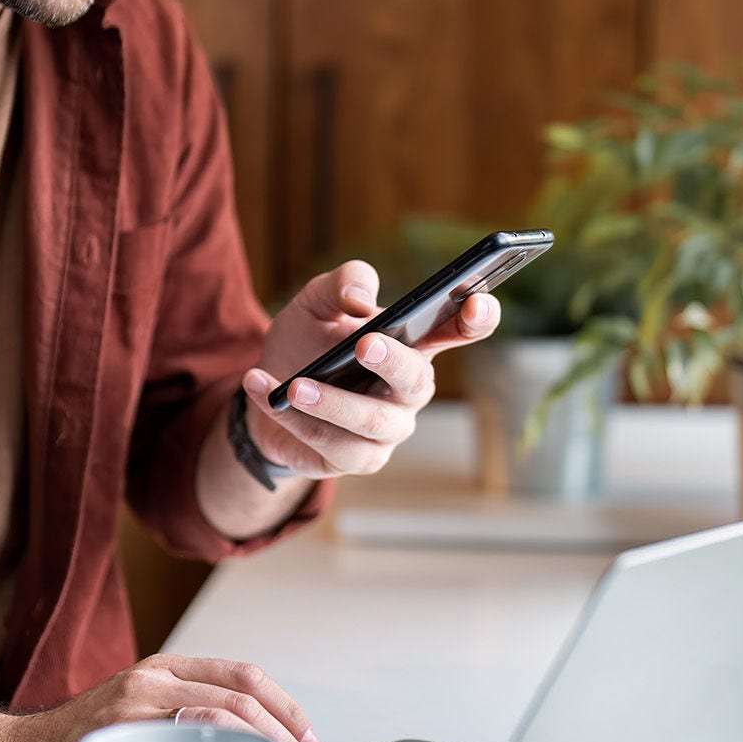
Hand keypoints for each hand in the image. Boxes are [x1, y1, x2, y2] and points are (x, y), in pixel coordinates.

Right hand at [10, 654, 322, 741]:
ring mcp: (135, 707)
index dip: (286, 707)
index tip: (309, 740)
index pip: (242, 674)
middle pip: (241, 698)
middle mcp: (152, 680)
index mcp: (162, 670)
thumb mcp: (136, 716)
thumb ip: (182, 720)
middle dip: (284, 739)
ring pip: (222, 718)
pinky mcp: (119, 738)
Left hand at [244, 260, 498, 479]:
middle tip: (364, 343)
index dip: (477, 318)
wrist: (265, 389)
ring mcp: (388, 429)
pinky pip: (332, 445)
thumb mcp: (316, 300)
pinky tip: (265, 391)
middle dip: (393, 363)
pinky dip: (294, 419)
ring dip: (332, 403)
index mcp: (413, 342)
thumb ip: (343, 282)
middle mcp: (408, 388)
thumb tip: (361, 300)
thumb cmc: (305, 341)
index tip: (476, 303)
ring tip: (294, 385)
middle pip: (417, 381)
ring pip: (372, 423)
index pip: (460, 329)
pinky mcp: (358, 459)